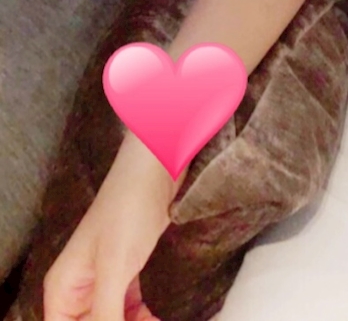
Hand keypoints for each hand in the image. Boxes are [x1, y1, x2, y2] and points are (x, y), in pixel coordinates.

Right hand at [43, 137, 176, 320]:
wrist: (156, 167)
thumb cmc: (128, 208)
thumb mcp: (114, 267)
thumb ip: (105, 313)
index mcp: (63, 289)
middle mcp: (79, 288)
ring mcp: (104, 279)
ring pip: (112, 320)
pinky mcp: (128, 271)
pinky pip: (129, 309)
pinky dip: (143, 318)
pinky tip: (157, 317)